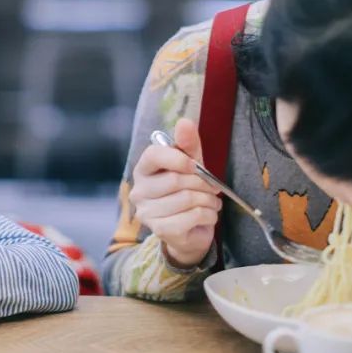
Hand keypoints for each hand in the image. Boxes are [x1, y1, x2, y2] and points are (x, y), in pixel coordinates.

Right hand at [130, 118, 221, 268]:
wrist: (189, 229)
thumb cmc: (187, 191)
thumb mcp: (190, 163)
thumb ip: (187, 142)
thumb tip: (184, 122)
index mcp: (143, 170)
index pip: (153, 155)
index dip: (178, 158)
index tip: (196, 165)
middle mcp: (139, 191)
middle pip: (175, 180)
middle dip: (202, 183)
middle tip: (212, 188)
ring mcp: (147, 213)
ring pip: (187, 199)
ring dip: (209, 201)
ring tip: (211, 202)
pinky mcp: (161, 231)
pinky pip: (192, 217)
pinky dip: (208, 215)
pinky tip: (208, 215)